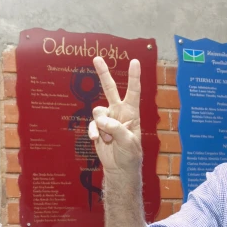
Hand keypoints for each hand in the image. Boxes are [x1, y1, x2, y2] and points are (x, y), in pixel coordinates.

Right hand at [88, 57, 142, 174]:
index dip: (134, 77)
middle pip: (110, 89)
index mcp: (131, 113)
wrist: (119, 168)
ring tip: (108, 138)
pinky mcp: (97, 128)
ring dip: (101, 125)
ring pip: (97, 111)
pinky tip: (96, 139)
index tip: (135, 62)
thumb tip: (102, 120)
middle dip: (103, 74)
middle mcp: (118, 112)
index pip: (133, 92)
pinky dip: (93, 131)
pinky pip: (91, 124)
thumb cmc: (129, 155)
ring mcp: (107, 120)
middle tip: (97, 58)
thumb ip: (116, 128)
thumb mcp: (128, 142)